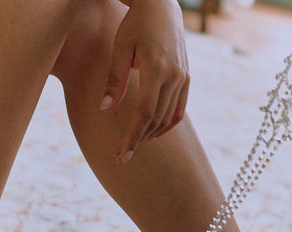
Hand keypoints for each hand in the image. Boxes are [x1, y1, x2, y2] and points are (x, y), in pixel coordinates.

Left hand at [101, 0, 189, 162]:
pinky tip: (152, 132)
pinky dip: (166, 125)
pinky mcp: (186, 79)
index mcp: (156, 68)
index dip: (132, 137)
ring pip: (168, 118)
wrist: (162, 5)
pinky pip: (178, 110)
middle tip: (121, 156)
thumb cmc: (136, 24)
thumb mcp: (120, 48)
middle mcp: (174, 76)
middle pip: (155, 120)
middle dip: (137, 141)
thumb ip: (115, 80)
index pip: (144, 113)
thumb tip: (104, 109)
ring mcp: (183, 78)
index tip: (120, 155)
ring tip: (133, 144)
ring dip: (150, 134)